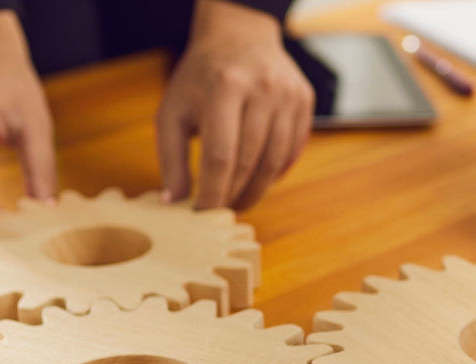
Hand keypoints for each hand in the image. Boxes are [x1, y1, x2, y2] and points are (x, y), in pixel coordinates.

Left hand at [157, 0, 313, 209]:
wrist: (239, 37)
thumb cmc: (200, 78)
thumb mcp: (173, 110)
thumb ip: (171, 158)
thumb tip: (175, 203)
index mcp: (223, 87)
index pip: (220, 156)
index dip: (212, 192)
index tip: (202, 214)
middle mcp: (262, 88)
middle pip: (249, 162)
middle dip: (233, 195)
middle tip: (220, 212)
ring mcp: (288, 94)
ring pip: (274, 161)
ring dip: (256, 191)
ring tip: (238, 202)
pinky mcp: (304, 99)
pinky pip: (292, 150)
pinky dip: (275, 172)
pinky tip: (257, 179)